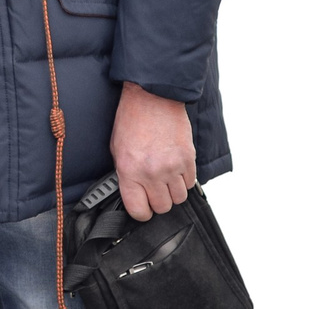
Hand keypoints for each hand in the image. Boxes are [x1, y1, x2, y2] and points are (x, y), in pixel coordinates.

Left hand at [110, 81, 195, 220]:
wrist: (152, 97)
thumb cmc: (132, 120)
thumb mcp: (117, 149)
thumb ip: (125, 175)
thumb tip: (133, 194)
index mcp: (130, 170)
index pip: (139, 210)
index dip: (141, 212)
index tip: (142, 207)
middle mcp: (152, 172)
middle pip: (162, 208)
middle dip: (157, 202)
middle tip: (153, 189)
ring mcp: (173, 167)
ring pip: (179, 199)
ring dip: (172, 192)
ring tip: (164, 177)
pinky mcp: (189, 159)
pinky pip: (190, 184)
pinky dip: (183, 180)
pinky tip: (174, 168)